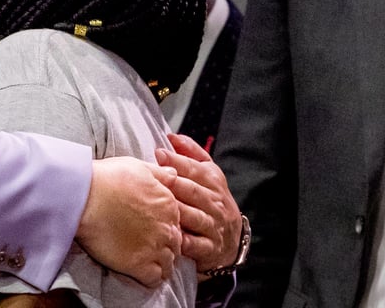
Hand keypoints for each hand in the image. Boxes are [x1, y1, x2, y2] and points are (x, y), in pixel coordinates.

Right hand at [75, 157, 181, 286]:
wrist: (85, 197)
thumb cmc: (109, 178)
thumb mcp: (140, 167)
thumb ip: (160, 174)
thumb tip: (174, 174)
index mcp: (169, 203)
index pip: (177, 222)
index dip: (166, 227)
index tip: (154, 229)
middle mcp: (167, 226)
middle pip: (176, 242)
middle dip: (166, 246)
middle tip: (150, 247)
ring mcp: (155, 246)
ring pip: (169, 262)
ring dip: (161, 263)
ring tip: (147, 262)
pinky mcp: (139, 264)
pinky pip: (155, 278)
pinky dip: (152, 278)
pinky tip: (142, 273)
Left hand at [156, 133, 242, 273]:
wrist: (232, 240)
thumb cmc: (213, 202)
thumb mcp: (209, 175)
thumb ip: (192, 154)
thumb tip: (172, 137)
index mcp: (214, 181)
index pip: (196, 169)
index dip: (177, 161)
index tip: (158, 154)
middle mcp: (215, 202)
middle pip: (193, 191)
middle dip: (173, 184)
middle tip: (153, 177)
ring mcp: (213, 225)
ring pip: (193, 216)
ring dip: (176, 211)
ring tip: (156, 206)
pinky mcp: (210, 248)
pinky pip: (195, 244)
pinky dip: (183, 241)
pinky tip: (169, 236)